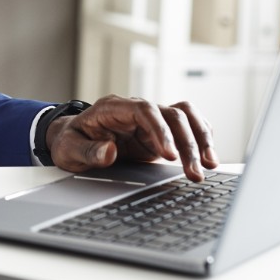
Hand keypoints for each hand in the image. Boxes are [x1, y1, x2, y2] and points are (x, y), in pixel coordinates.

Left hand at [45, 94, 217, 180]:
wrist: (73, 140)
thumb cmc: (70, 142)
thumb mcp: (69, 149)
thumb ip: (87, 151)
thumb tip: (108, 151)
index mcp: (114, 108)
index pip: (144, 110)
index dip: (160, 130)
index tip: (169, 155)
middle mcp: (136, 110)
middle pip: (171, 114)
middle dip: (186, 142)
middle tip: (195, 171)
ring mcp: (150, 120)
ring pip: (184, 117)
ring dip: (200, 139)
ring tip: (210, 165)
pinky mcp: (160, 133)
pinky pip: (187, 127)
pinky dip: (201, 138)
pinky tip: (208, 156)